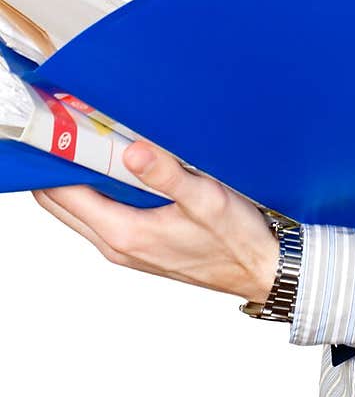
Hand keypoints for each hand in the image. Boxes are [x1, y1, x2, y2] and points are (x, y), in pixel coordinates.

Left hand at [31, 140, 279, 303]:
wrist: (259, 269)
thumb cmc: (235, 239)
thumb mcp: (205, 199)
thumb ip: (166, 175)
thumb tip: (133, 150)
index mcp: (124, 233)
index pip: (62, 195)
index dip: (52, 161)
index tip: (55, 127)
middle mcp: (116, 244)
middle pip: (61, 203)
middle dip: (56, 166)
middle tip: (64, 127)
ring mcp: (126, 247)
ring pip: (79, 209)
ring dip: (75, 177)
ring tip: (87, 138)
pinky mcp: (139, 244)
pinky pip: (101, 214)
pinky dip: (96, 189)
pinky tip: (115, 164)